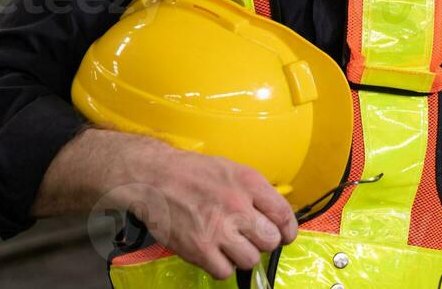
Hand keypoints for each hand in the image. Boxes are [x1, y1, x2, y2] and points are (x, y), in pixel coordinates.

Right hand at [124, 144, 297, 280]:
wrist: (153, 177)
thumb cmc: (191, 172)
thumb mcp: (231, 170)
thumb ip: (254, 191)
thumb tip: (273, 215)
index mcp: (249, 183)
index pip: (283, 214)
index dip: (288, 231)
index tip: (285, 236)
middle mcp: (237, 206)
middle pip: (270, 241)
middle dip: (263, 242)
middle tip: (250, 238)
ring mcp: (218, 229)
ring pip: (250, 260)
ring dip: (242, 256)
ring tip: (230, 245)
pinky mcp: (199, 249)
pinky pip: (224, 271)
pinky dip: (221, 266)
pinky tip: (214, 253)